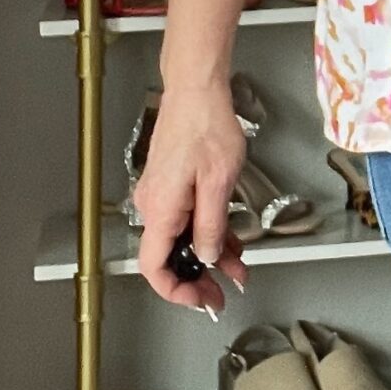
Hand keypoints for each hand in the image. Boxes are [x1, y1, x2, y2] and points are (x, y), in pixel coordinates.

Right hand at [133, 80, 250, 314]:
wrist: (197, 89)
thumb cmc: (207, 126)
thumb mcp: (219, 183)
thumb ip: (211, 225)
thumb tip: (206, 256)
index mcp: (161, 209)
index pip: (154, 266)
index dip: (174, 290)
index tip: (199, 300)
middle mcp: (154, 205)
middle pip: (169, 256)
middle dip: (196, 279)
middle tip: (221, 295)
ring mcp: (162, 194)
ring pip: (182, 237)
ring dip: (207, 256)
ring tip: (236, 271)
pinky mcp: (172, 183)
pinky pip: (186, 218)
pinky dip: (207, 232)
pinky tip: (229, 243)